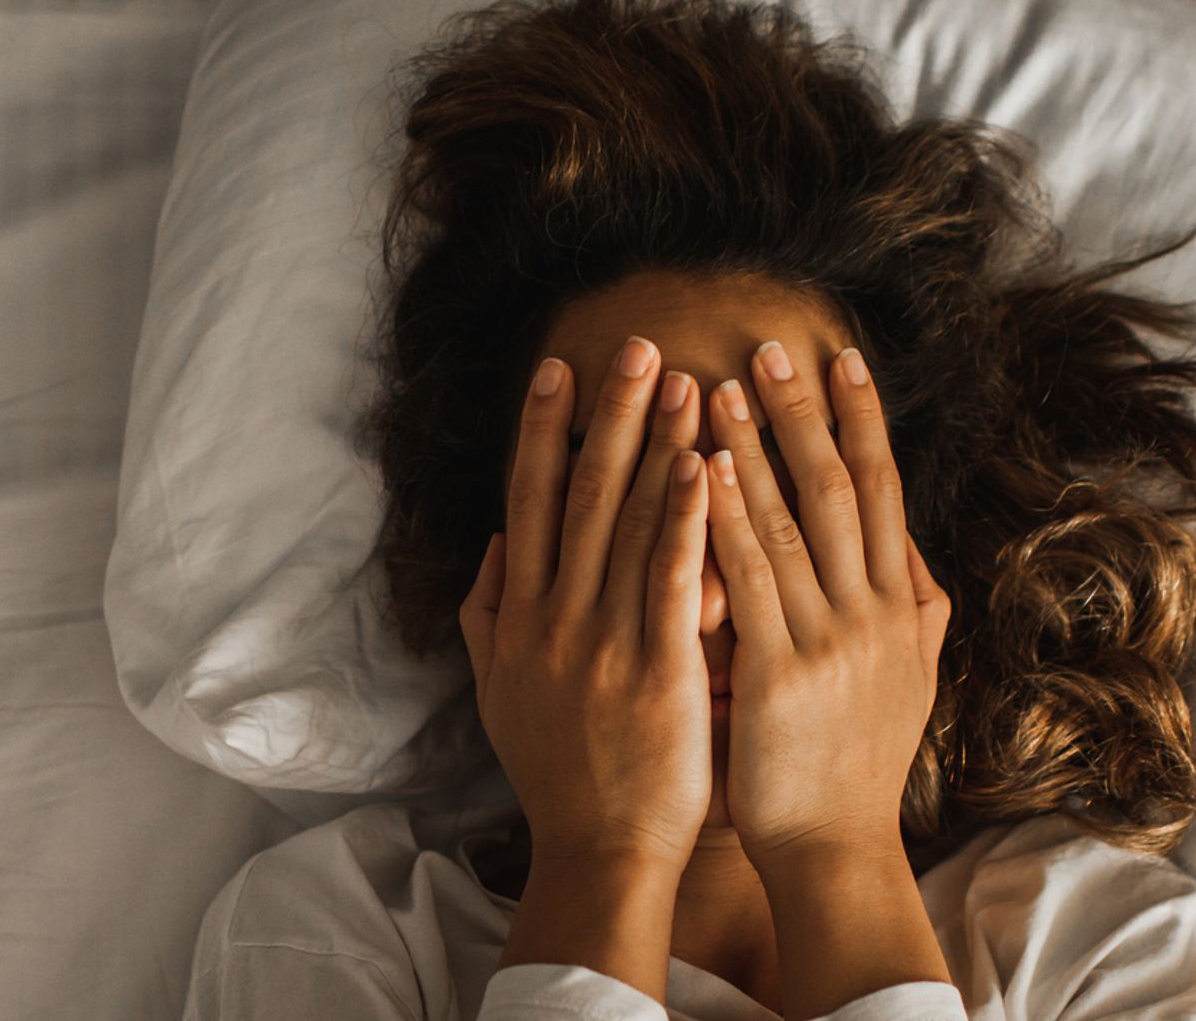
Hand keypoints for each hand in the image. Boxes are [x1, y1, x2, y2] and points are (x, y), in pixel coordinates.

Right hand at [459, 336, 713, 870]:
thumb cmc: (559, 774)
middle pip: (579, 494)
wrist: (599, 851)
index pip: (529, 502)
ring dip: (656, 446)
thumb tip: (496, 547)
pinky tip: (705, 467)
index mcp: (521, 617)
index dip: (542, 431)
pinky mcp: (659, 670)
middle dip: (609, 415)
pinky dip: (685, 520)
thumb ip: (490, 616)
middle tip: (636, 345)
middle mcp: (555, 618)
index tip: (559, 369)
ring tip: (685, 381)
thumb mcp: (501, 692)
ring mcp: (604, 642)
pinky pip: (672, 580)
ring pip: (628, 524)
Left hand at [703, 341, 951, 868]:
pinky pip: (752, 580)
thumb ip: (916, 613)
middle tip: (773, 346)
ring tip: (721, 386)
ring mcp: (831, 641)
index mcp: (900, 608)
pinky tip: (705, 471)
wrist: (837, 850)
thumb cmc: (858, 766)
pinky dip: (729, 519)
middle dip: (806, 413)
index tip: (843, 360)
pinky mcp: (782, 674)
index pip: (884, 492)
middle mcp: (875, 613)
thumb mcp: (910, 682)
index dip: (864, 422)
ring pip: (793, 522)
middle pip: (842, 488)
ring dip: (757, 449)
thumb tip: (917, 557)